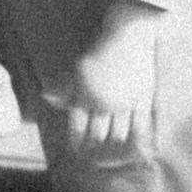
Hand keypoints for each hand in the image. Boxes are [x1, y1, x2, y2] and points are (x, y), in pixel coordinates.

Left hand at [63, 7, 160, 160]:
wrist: (126, 33)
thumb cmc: (98, 49)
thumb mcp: (77, 68)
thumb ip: (64, 87)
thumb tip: (47, 98)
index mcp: (85, 96)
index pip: (78, 126)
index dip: (76, 140)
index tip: (76, 149)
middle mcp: (104, 103)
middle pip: (99, 134)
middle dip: (94, 148)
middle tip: (94, 157)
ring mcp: (126, 102)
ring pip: (120, 133)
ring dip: (115, 147)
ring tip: (114, 156)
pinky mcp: (143, 98)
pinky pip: (142, 124)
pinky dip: (139, 138)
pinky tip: (139, 149)